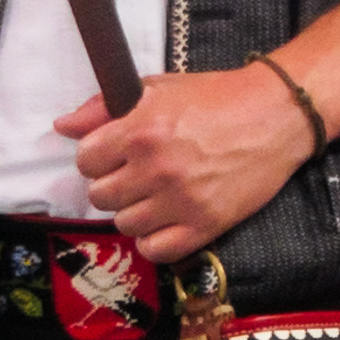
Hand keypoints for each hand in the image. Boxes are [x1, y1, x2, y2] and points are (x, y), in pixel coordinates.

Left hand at [58, 62, 314, 262]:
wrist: (276, 115)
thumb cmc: (217, 97)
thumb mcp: (158, 89)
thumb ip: (105, 107)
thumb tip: (63, 127)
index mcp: (140, 129)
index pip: (86, 161)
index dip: (98, 157)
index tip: (116, 155)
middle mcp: (156, 168)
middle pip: (100, 196)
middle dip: (114, 184)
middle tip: (137, 175)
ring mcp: (180, 200)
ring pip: (124, 224)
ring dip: (134, 212)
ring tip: (155, 196)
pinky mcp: (205, 225)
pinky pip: (155, 250)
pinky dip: (154, 240)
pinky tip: (165, 222)